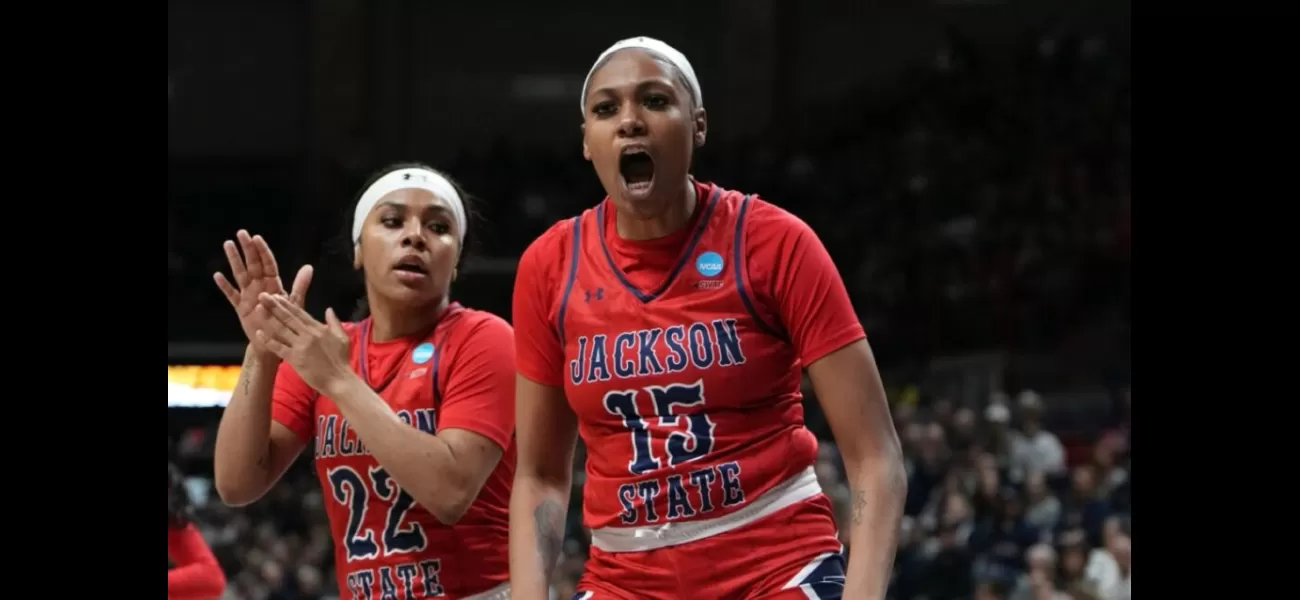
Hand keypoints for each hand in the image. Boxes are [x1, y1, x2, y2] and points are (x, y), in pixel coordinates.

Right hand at [213, 230, 313, 359]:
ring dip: (234, 260)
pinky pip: (231, 295)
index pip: (268, 264)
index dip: (262, 251)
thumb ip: (300, 286)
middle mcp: (260, 287)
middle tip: (241, 233)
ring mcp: (249, 296)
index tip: (257, 237)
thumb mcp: (295, 303)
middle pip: (253, 265)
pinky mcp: (240, 308)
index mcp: (273, 284)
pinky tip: (217, 275)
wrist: (275, 342)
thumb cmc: (286, 321)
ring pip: (240, 275)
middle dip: (247, 249)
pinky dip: (225, 286)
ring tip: (228, 245)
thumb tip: (309, 267)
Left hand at [255, 294, 350, 393]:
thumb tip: (329, 309)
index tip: (276, 296)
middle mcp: (308, 334)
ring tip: (258, 309)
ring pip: (282, 329)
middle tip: (262, 295)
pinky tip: (258, 333)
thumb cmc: (341, 361)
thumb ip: (334, 322)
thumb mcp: (342, 338)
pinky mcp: (295, 359)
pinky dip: (268, 340)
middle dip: (274, 306)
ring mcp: (300, 346)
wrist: (339, 380)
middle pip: (288, 317)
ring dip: (269, 318)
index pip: (300, 313)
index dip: (287, 304)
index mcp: (318, 328)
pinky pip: (278, 347)